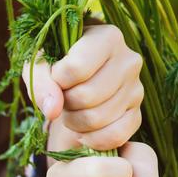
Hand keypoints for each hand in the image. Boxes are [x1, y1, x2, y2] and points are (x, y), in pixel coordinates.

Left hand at [21, 24, 144, 152]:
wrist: (79, 77)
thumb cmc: (57, 63)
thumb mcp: (40, 62)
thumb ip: (40, 80)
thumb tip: (53, 110)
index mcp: (108, 36)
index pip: (76, 68)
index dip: (56, 80)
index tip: (55, 77)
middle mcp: (129, 60)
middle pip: (87, 96)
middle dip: (65, 103)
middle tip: (62, 98)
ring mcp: (136, 89)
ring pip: (97, 119)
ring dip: (74, 122)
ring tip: (71, 109)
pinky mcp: (137, 114)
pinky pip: (114, 136)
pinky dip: (92, 140)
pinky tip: (83, 131)